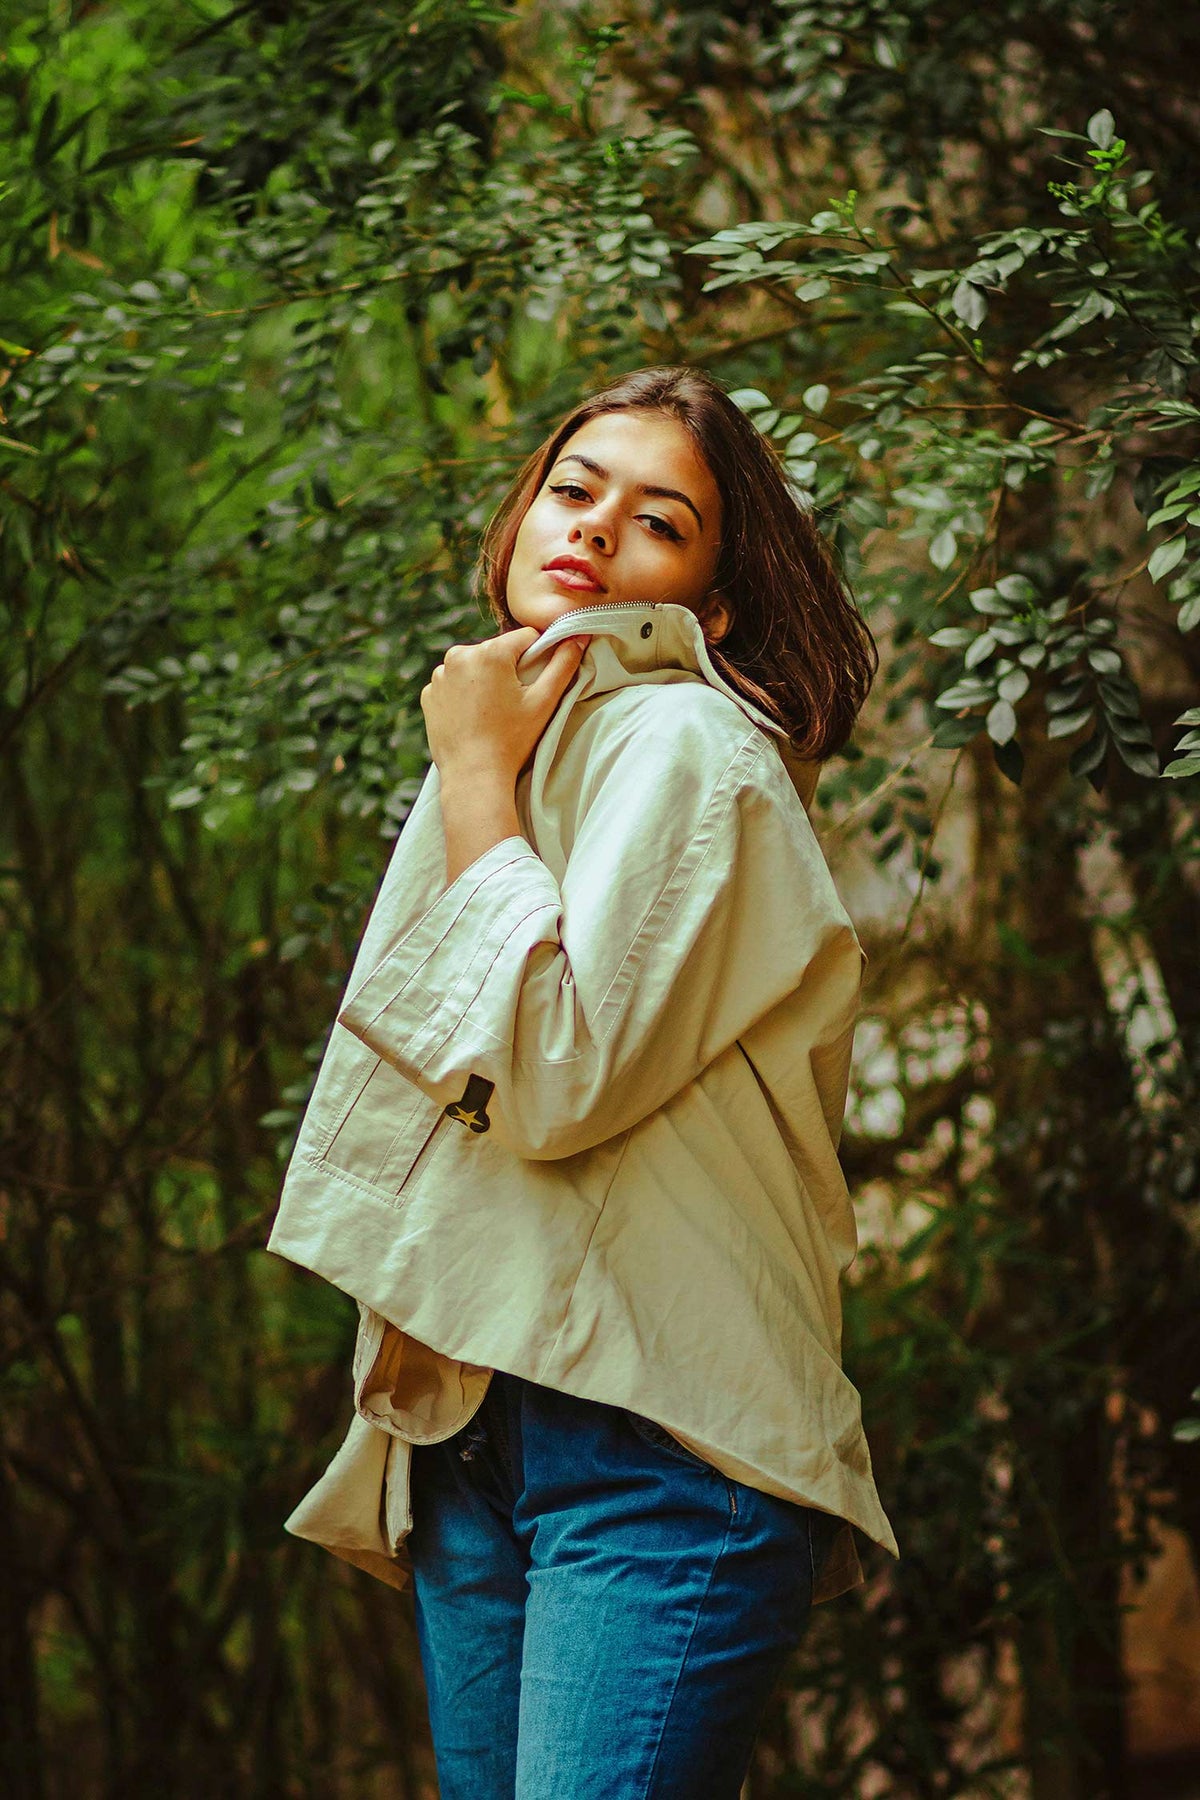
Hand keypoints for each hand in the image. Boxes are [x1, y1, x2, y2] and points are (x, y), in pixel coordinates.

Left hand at [420, 627, 589, 786]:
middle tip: (515, 701)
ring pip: (474, 665)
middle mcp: (460, 655)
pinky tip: (473, 716)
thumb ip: (564, 665)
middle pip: (497, 651)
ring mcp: (440, 675)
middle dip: (508, 668)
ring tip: (493, 711)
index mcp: (491, 652)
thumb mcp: (544, 702)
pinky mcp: (429, 693)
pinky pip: (453, 683)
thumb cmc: (512, 741)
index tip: (538, 680)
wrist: (473, 776)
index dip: (538, 655)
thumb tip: (578, 637)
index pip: (526, 637)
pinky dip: (463, 694)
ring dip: (484, 679)